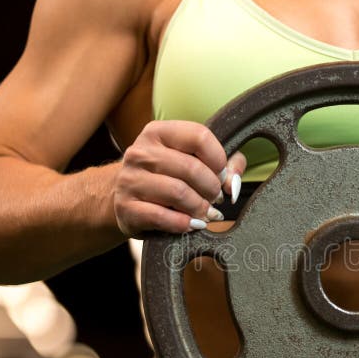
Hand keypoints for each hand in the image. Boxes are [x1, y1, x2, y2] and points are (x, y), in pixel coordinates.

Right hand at [114, 120, 245, 236]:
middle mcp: (140, 152)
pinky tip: (192, 224)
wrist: (124, 197)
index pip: (199, 136)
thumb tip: (234, 183)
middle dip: (212, 188)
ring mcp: (129, 180)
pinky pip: (161, 217)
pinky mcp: (125, 208)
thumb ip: (225, 164)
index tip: (221, 175)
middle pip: (191, 168)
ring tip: (206, 212)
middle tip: (216, 199)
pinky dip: (183, 224)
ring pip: (178, 193)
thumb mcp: (192, 160)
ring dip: (200, 207)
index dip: (219, 159)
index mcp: (158, 132)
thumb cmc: (166, 177)